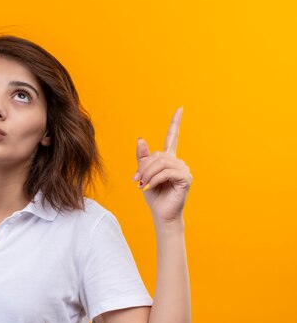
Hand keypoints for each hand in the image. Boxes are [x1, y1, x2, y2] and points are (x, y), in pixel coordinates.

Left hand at [132, 107, 192, 222]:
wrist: (162, 214)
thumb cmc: (154, 196)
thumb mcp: (144, 175)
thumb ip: (143, 158)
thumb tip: (141, 139)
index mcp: (169, 160)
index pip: (172, 138)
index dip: (175, 123)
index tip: (180, 108)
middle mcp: (178, 162)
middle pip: (157, 155)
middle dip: (144, 167)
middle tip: (137, 181)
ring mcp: (184, 169)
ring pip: (161, 163)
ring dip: (148, 174)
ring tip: (142, 185)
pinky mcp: (186, 178)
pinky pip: (166, 172)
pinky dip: (155, 179)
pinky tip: (150, 187)